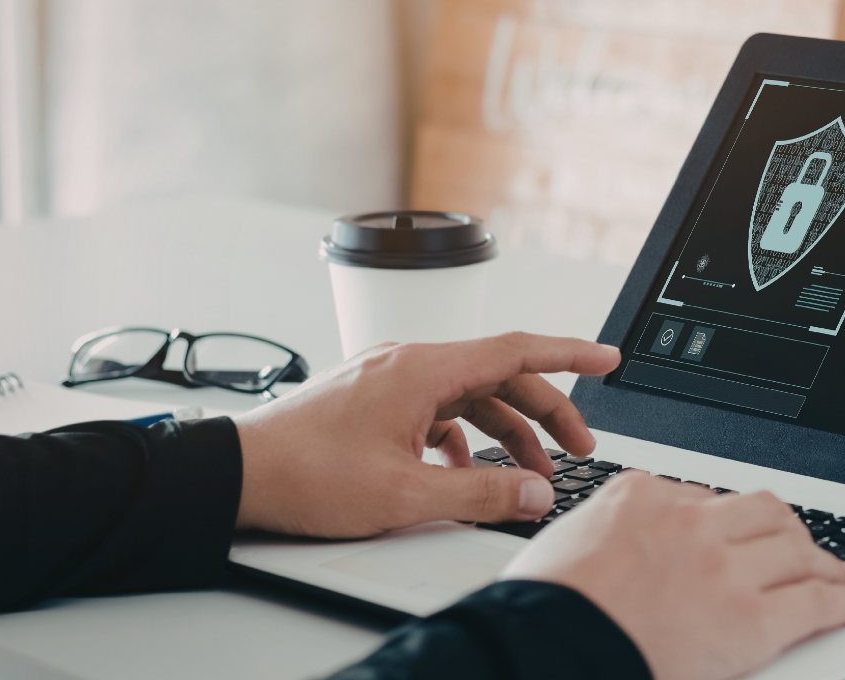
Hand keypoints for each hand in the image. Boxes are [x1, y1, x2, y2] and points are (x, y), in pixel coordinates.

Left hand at [232, 333, 620, 536]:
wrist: (236, 474)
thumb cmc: (305, 474)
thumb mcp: (406, 495)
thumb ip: (481, 495)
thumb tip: (535, 493)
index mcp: (422, 370)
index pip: (517, 349)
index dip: (571, 354)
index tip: (608, 358)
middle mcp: (408, 363)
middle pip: (500, 377)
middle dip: (546, 413)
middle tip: (579, 447)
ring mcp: (389, 379)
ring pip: (469, 396)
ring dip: (505, 433)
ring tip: (527, 476)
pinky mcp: (375, 400)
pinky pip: (437, 410)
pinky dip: (463, 439)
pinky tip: (464, 475)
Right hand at [501, 472, 844, 679]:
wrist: (545, 653)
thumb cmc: (543, 611)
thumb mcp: (565, 544)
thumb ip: (606, 530)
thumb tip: (613, 540)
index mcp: (642, 496)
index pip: (703, 496)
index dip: (726, 520)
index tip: (735, 533)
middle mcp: (690, 521)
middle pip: (762, 510)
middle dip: (784, 528)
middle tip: (794, 544)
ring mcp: (724, 567)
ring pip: (797, 549)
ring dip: (822, 561)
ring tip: (835, 573)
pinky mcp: (751, 619)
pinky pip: (815, 601)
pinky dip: (843, 599)